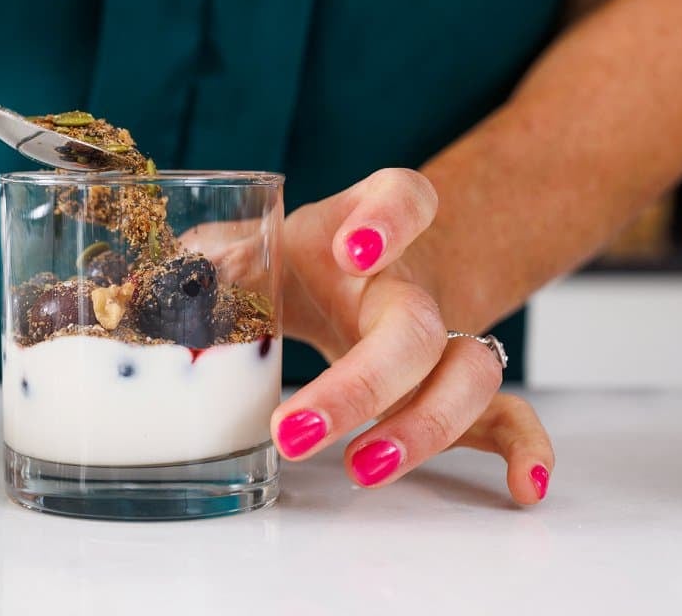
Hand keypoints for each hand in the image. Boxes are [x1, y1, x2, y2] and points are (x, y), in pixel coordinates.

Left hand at [182, 169, 553, 504]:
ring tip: (363, 470)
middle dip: (361, 383)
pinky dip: (522, 447)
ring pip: (469, 373)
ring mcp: (446, 331)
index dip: (389, 220)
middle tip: (294, 429)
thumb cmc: (305, 253)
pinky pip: (509, 411)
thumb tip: (158, 283)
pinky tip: (522, 486)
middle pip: (418, 324)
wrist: (374, 256)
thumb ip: (216, 256)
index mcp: (362, 226)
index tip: (355, 250)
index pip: (403, 196)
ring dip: (423, 428)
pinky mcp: (460, 378)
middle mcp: (413, 279)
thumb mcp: (260, 241)